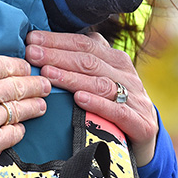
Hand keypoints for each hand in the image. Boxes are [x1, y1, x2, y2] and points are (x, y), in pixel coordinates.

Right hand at [0, 35, 49, 164]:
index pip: (8, 65)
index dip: (21, 67)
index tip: (27, 69)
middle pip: (20, 86)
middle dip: (37, 85)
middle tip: (46, 85)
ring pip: (20, 110)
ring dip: (34, 106)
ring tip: (42, 105)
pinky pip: (11, 135)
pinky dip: (18, 130)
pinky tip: (21, 127)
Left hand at [25, 29, 158, 164]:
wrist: (144, 137)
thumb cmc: (111, 104)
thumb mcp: (100, 79)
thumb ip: (80, 62)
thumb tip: (43, 46)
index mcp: (115, 59)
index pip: (84, 44)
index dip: (58, 40)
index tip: (32, 40)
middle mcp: (126, 74)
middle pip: (89, 61)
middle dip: (57, 55)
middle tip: (32, 54)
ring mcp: (135, 97)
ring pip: (100, 83)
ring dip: (71, 77)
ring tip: (47, 73)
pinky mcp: (140, 122)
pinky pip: (117, 110)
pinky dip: (97, 103)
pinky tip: (78, 99)